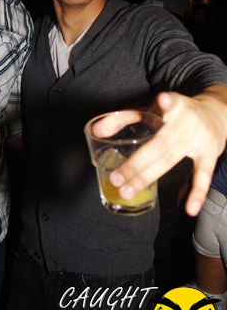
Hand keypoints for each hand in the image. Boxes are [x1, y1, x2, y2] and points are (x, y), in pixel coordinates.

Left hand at [109, 86, 226, 215]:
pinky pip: (203, 177)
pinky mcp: (209, 155)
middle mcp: (188, 121)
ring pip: (171, 160)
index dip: (167, 103)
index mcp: (174, 105)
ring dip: (147, 177)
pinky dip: (197, 194)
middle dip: (136, 164)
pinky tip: (189, 209)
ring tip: (127, 192)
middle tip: (115, 179)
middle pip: (160, 144)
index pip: (171, 102)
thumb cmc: (174, 111)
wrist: (216, 112)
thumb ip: (121, 118)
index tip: (162, 100)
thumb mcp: (150, 108)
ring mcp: (199, 139)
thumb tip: (95, 130)